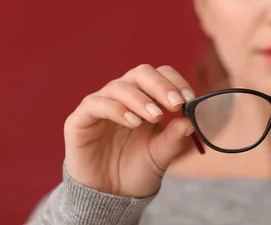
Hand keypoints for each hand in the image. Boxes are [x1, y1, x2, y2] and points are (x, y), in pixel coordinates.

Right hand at [64, 64, 195, 197]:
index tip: (189, 99)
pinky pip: (95, 104)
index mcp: (146, 98)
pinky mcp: (79, 120)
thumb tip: (190, 121)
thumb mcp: (162, 155)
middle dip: (161, 85)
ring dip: (141, 99)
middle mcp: (123, 96)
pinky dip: (116, 109)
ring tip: (155, 118)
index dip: (175, 82)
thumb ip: (175, 137)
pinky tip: (133, 122)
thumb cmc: (138, 170)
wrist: (112, 197)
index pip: (161, 74)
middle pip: (141, 73)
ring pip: (119, 86)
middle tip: (176, 104)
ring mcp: (100, 106)